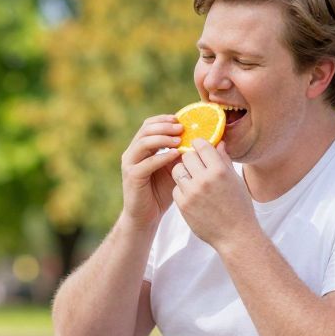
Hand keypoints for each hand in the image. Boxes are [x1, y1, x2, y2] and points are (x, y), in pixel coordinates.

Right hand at [120, 114, 184, 229]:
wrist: (146, 216)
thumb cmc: (161, 192)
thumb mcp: (174, 169)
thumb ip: (182, 154)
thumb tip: (204, 140)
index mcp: (141, 148)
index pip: (149, 125)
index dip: (164, 119)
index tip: (182, 119)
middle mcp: (132, 152)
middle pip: (146, 129)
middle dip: (165, 126)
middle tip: (182, 127)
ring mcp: (130, 164)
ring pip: (144, 142)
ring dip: (163, 138)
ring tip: (180, 139)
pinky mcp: (132, 176)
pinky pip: (147, 163)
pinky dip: (162, 157)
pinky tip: (175, 155)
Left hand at [171, 140, 256, 250]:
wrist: (235, 235)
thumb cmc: (239, 207)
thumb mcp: (235, 181)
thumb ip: (224, 160)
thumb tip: (218, 143)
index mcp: (219, 171)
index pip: (201, 145)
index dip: (199, 145)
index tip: (199, 148)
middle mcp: (204, 180)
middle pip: (187, 156)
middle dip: (191, 158)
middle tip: (196, 165)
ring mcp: (192, 193)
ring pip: (177, 170)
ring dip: (183, 172)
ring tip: (192, 178)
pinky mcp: (183, 205)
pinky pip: (176, 188)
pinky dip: (182, 189)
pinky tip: (192, 194)